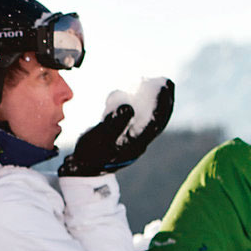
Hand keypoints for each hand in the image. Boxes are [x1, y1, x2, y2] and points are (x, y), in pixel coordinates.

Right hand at [59, 79, 174, 176]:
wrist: (84, 169)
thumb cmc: (90, 153)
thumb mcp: (99, 137)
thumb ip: (114, 122)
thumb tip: (128, 107)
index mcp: (136, 141)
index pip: (157, 119)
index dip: (163, 101)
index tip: (165, 84)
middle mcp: (140, 141)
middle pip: (159, 119)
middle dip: (165, 100)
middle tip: (166, 81)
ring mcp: (135, 140)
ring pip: (152, 120)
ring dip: (156, 103)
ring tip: (156, 86)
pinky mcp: (128, 139)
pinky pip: (142, 121)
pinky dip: (144, 108)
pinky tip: (138, 99)